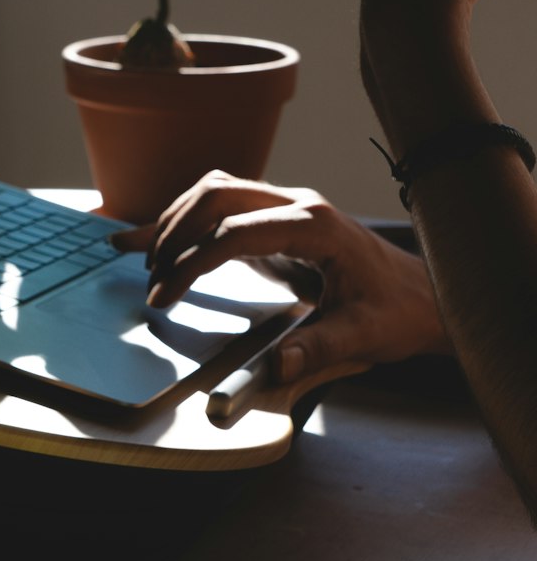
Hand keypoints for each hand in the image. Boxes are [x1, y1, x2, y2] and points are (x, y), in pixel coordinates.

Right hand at [111, 170, 451, 381]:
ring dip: (174, 220)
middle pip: (216, 196)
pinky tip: (150, 237)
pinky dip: (184, 220)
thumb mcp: (362, 336)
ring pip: (214, 192)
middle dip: (174, 234)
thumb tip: (277, 367)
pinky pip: (221, 208)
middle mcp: (297, 204)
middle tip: (152, 280)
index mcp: (315, 226)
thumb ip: (318, 348)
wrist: (421, 296)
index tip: (164, 298)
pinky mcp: (275, 220)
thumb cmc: (395, 312)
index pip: (234, 232)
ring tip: (139, 257)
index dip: (192, 265)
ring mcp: (285, 207)